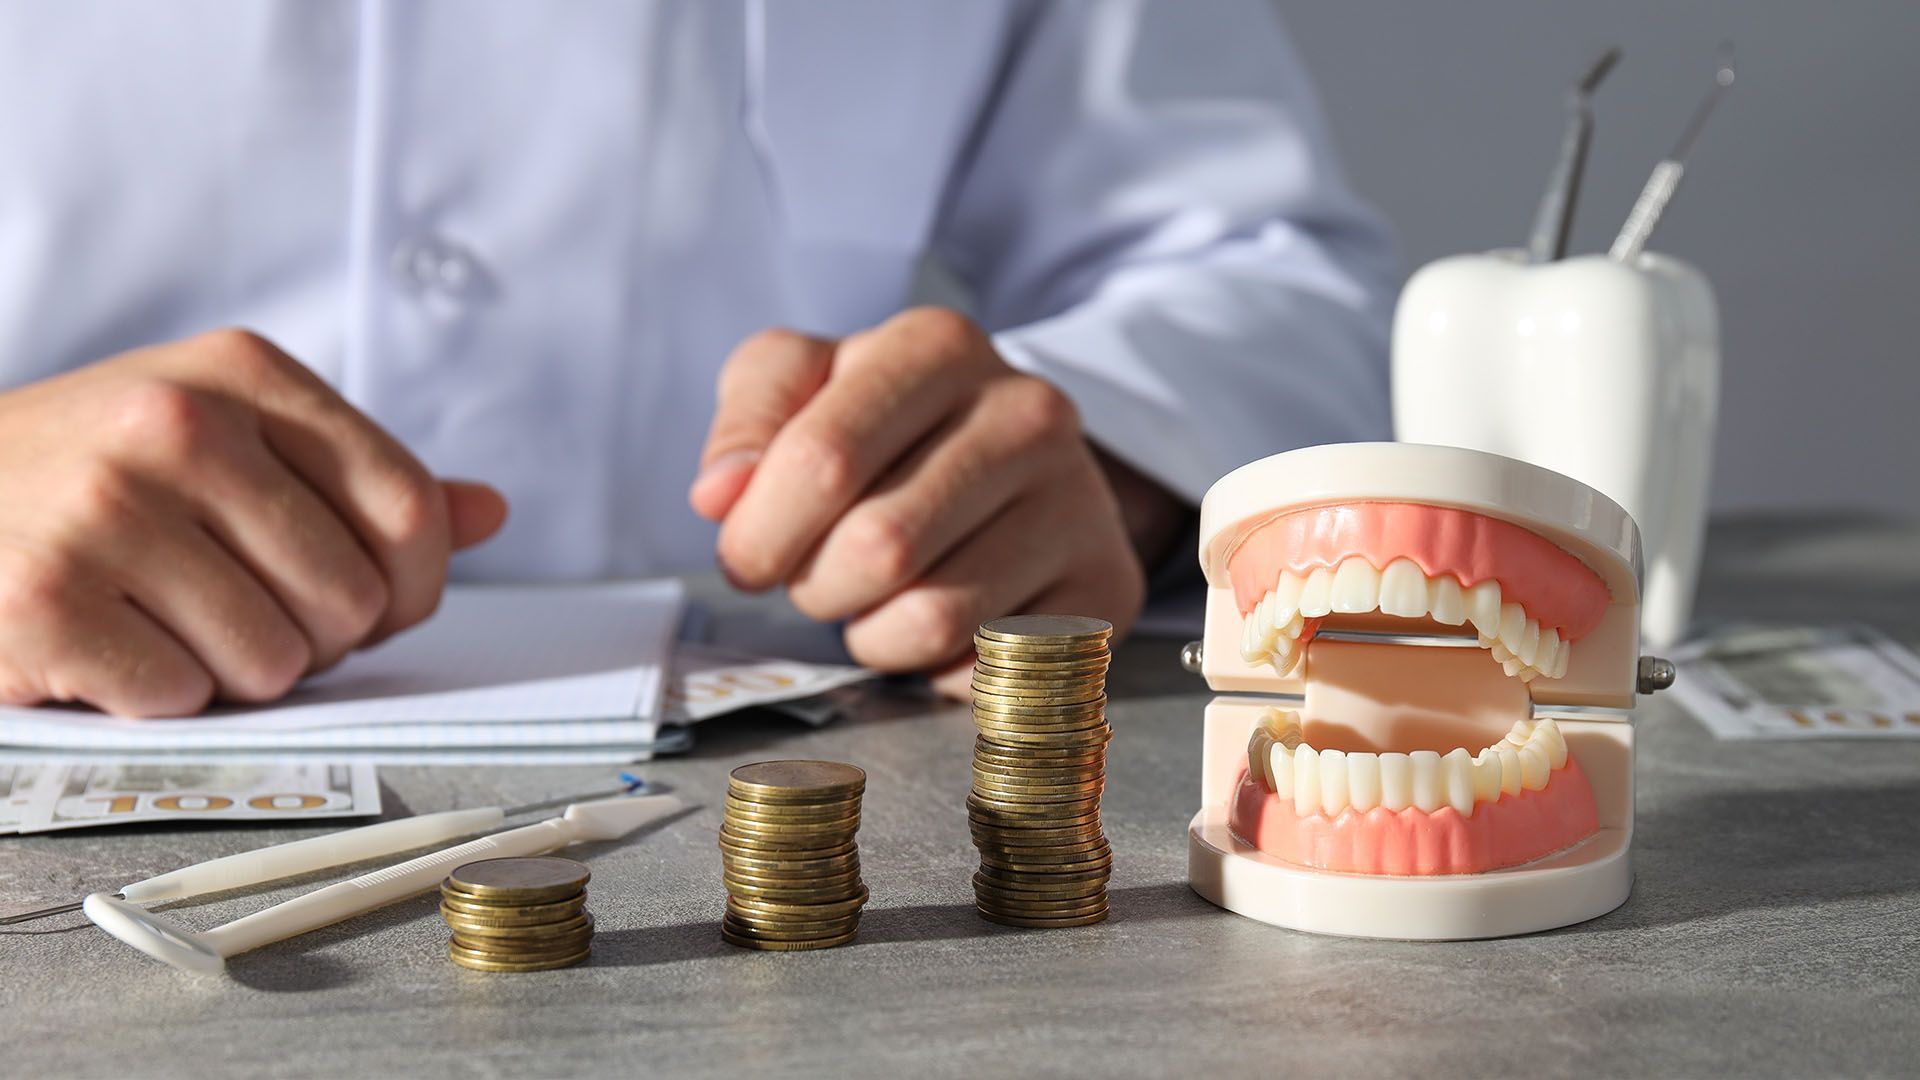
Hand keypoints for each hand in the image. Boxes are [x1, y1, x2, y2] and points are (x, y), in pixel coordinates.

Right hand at [0, 329, 506, 716]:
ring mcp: (105, 508)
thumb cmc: (95, 475)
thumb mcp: (227, 437)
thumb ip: (359, 481)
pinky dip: (157, 697)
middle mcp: (178, 424)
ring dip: (234, 672)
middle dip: (314, 637)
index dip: (413, 588)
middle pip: (349, 599)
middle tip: (243, 613)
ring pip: (272, 662)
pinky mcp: (44, 599)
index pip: (408, 510)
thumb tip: (487, 511)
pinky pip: (181, 699)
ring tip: (172, 623)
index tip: (375, 606)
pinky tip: (112, 645)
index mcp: (245, 373)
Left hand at [690, 307, 1150, 696]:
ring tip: (877, 597)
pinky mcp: (1107, 587)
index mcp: (939, 346)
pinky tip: (943, 624)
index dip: (760, 534)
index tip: (749, 557)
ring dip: (872, 634)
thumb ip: (748, 422)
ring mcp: (1079, 501)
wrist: (1017, 459)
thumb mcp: (805, 386)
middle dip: (817, 587)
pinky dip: (939, 669)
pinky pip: (988, 668)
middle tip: (819, 576)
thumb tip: (721, 496)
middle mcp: (1027, 413)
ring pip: (932, 618)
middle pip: (876, 550)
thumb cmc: (889, 427)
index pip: (820, 462)